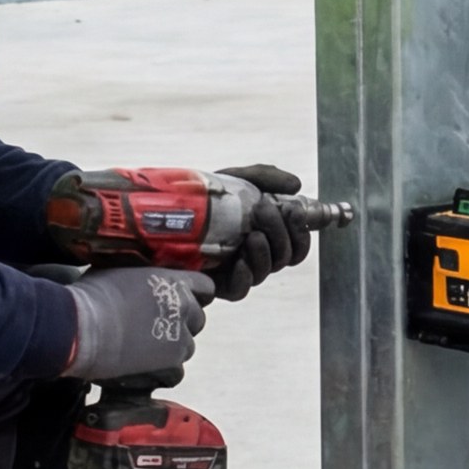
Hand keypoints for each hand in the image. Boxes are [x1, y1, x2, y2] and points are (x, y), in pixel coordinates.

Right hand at [64, 268, 211, 385]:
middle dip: (181, 325)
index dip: (195, 296)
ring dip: (171, 349)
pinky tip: (142, 369)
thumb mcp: (118, 272)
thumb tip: (135, 284)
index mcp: (172, 281)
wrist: (82, 327)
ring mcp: (180, 336)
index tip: (182, 303)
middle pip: (197, 319)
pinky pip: (176, 372)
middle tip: (154, 329)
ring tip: (144, 351)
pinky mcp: (171, 362)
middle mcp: (183, 307)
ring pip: (187, 347)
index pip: (204, 287)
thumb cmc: (91, 296)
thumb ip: (140, 279)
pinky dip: (162, 373)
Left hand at [208, 163, 314, 300]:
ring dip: (265, 252)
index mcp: (266, 233)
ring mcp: (238, 270)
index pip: (297, 243)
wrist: (167, 212)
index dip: (301, 232)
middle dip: (281, 233)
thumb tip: (296, 185)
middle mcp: (257, 254)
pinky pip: (240, 290)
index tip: (294, 211)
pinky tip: (240, 261)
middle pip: (285, 256)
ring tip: (252, 235)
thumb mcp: (236, 179)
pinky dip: (245, 276)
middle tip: (264, 209)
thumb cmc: (205, 197)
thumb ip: (266, 177)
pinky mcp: (217, 284)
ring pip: (265, 272)